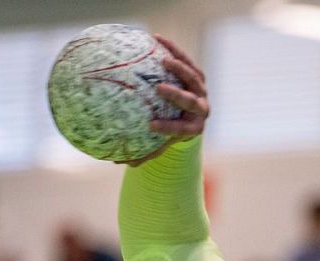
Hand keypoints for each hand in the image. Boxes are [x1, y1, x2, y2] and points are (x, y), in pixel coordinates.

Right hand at [129, 34, 208, 165]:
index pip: (181, 130)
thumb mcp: (161, 144)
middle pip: (192, 102)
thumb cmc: (172, 132)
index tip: (150, 125)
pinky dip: (173, 49)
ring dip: (179, 68)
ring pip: (193, 77)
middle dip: (178, 95)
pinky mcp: (197, 74)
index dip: (167, 128)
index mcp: (193, 128)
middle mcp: (200, 108)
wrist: (193, 117)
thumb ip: (144, 153)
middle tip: (159, 89)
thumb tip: (119, 163)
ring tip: (162, 60)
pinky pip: (186, 59)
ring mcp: (201, 89)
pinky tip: (156, 39)